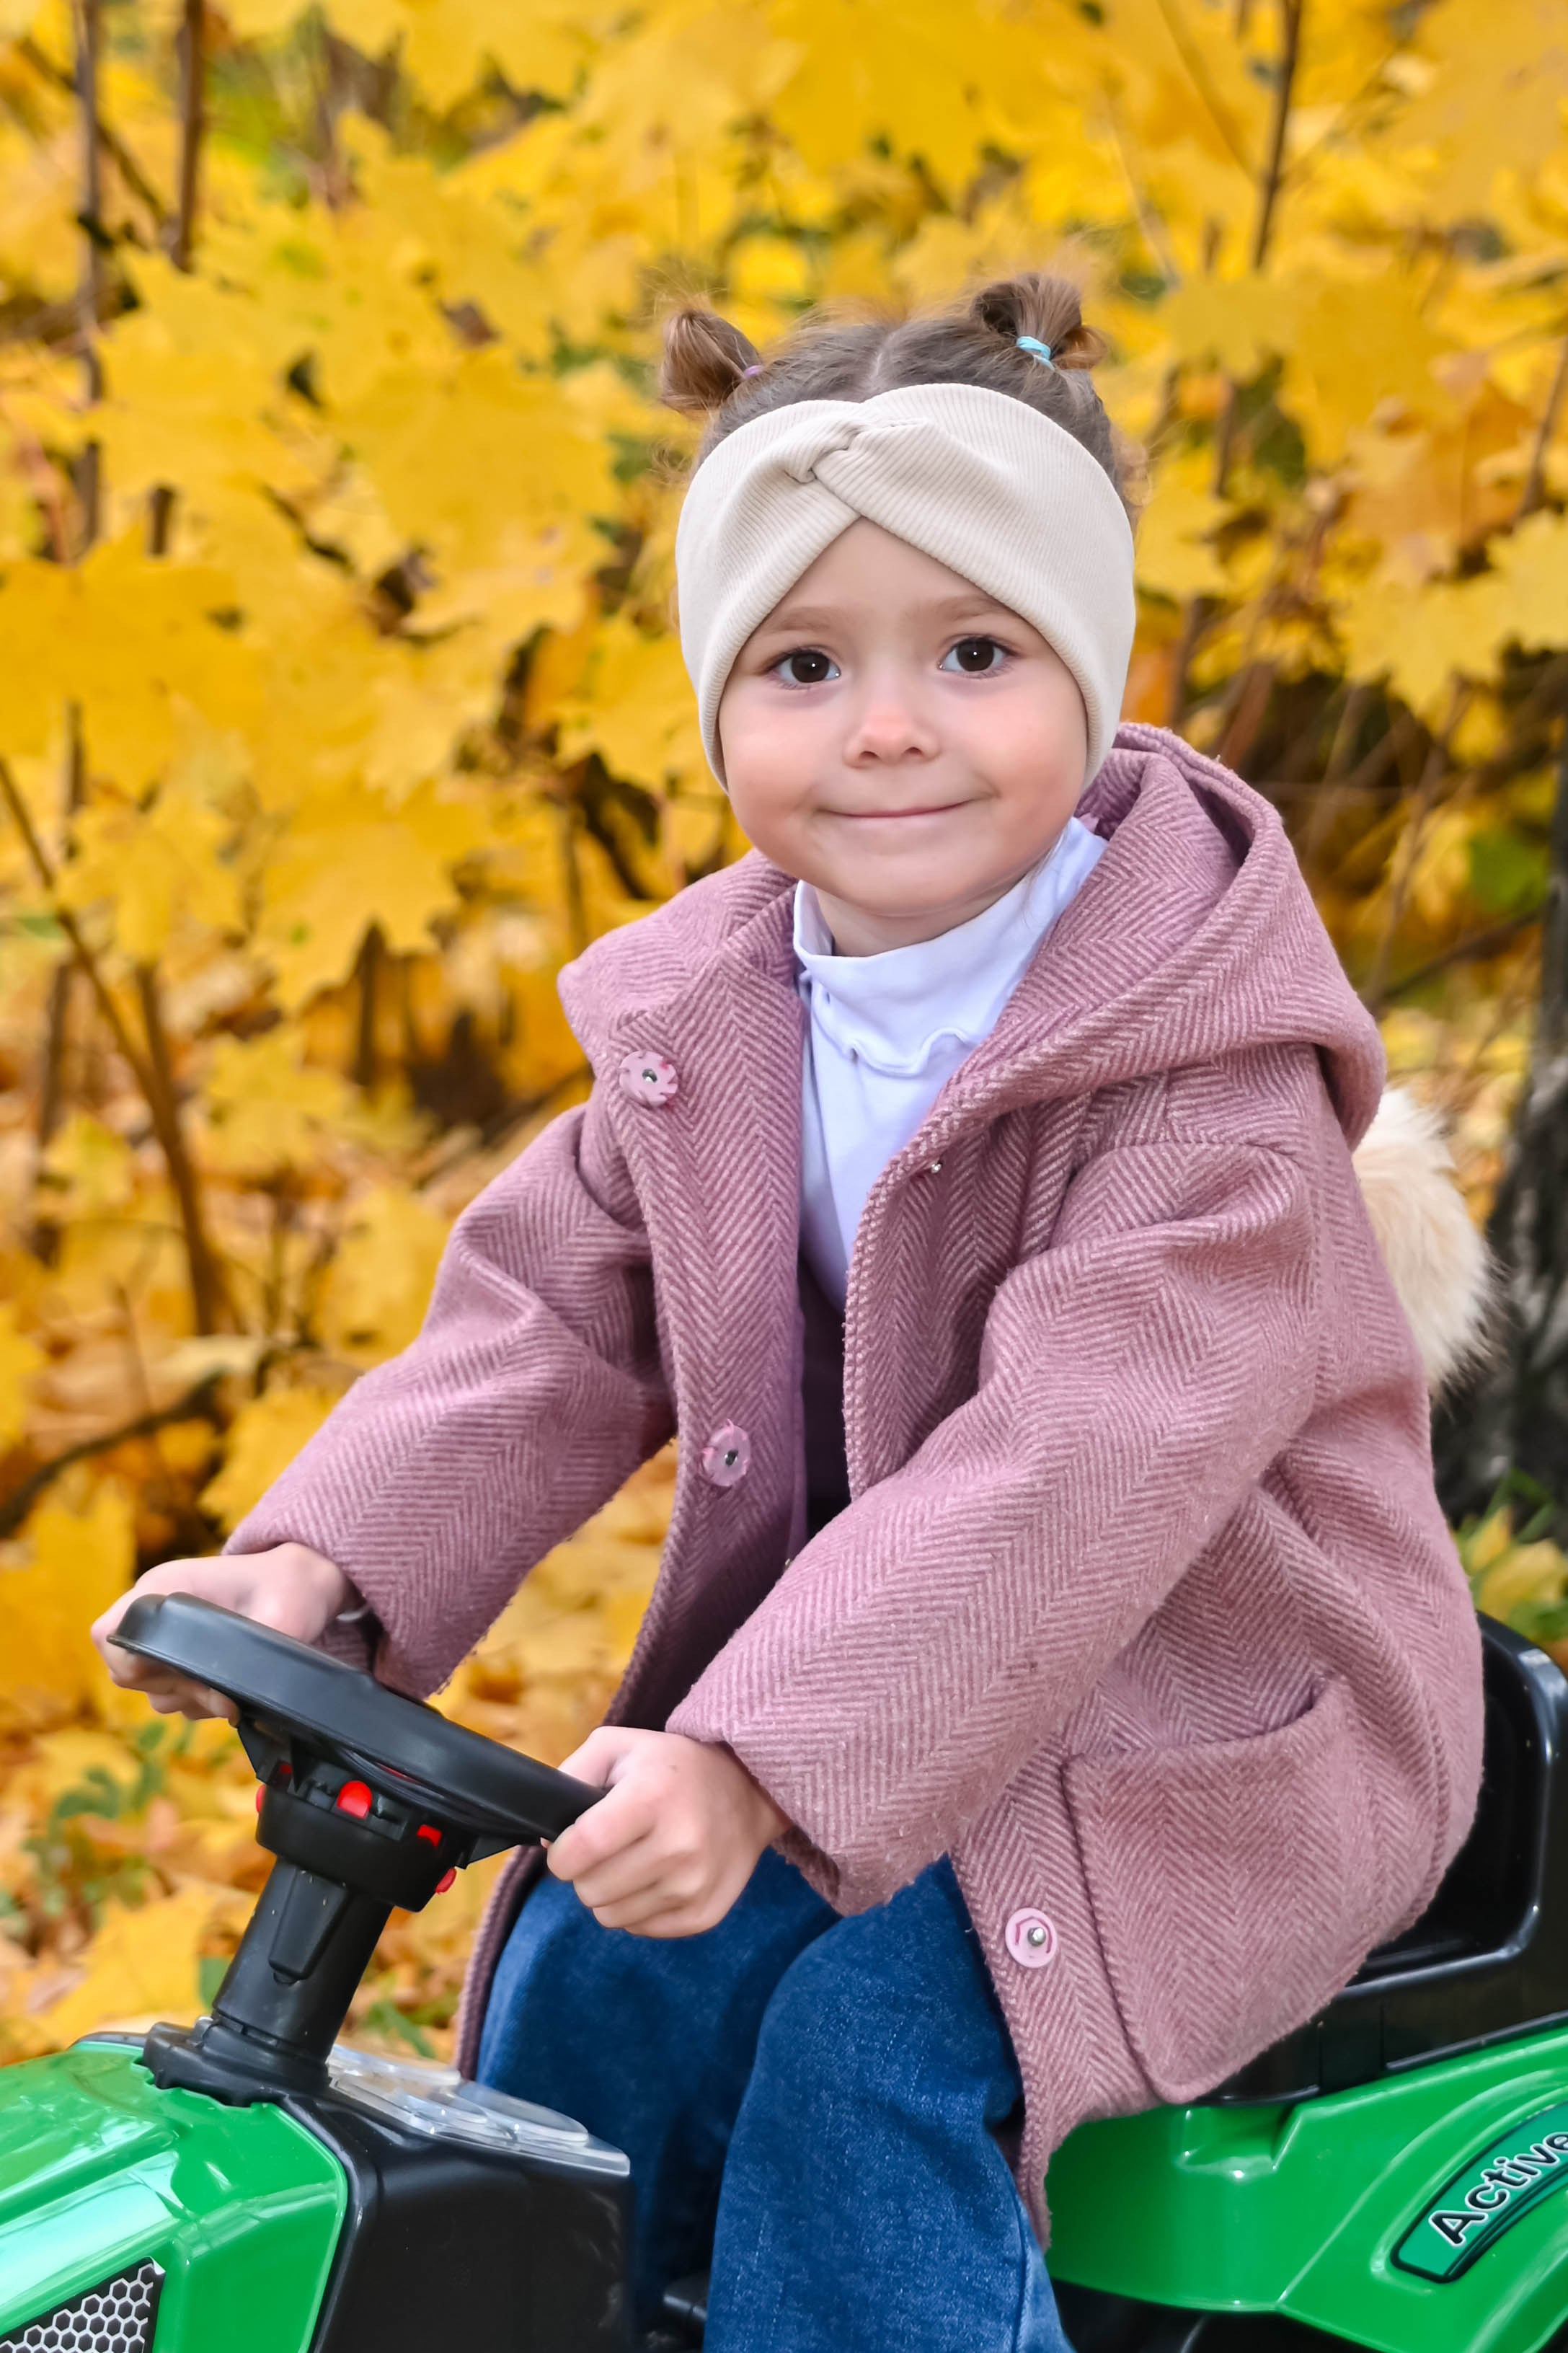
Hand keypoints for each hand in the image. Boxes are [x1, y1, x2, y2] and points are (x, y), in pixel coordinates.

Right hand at [91, 1543, 353, 1720]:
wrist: (301, 1586)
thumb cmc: (290, 1587)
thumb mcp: (282, 1615)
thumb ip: (256, 1651)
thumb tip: (236, 1695)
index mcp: (164, 1587)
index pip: (109, 1633)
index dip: (131, 1662)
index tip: (179, 1672)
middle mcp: (155, 1615)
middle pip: (126, 1672)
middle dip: (173, 1688)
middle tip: (222, 1694)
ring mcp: (166, 1640)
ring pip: (152, 1690)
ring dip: (190, 1699)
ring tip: (233, 1693)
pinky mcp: (182, 1661)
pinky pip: (175, 1697)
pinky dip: (200, 1702)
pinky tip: (232, 1693)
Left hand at [546, 1727, 788, 1936]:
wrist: (748, 1789)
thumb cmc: (671, 1766)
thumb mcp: (617, 1745)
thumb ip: (570, 1776)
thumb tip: (546, 1840)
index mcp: (652, 1798)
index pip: (583, 1848)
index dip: (560, 1854)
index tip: (565, 1847)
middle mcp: (678, 1845)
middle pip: (590, 1890)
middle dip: (585, 1872)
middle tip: (606, 1849)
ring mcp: (694, 1885)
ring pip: (611, 1916)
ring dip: (610, 1892)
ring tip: (632, 1860)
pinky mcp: (704, 1914)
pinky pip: (640, 1929)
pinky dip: (638, 1907)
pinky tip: (656, 1876)